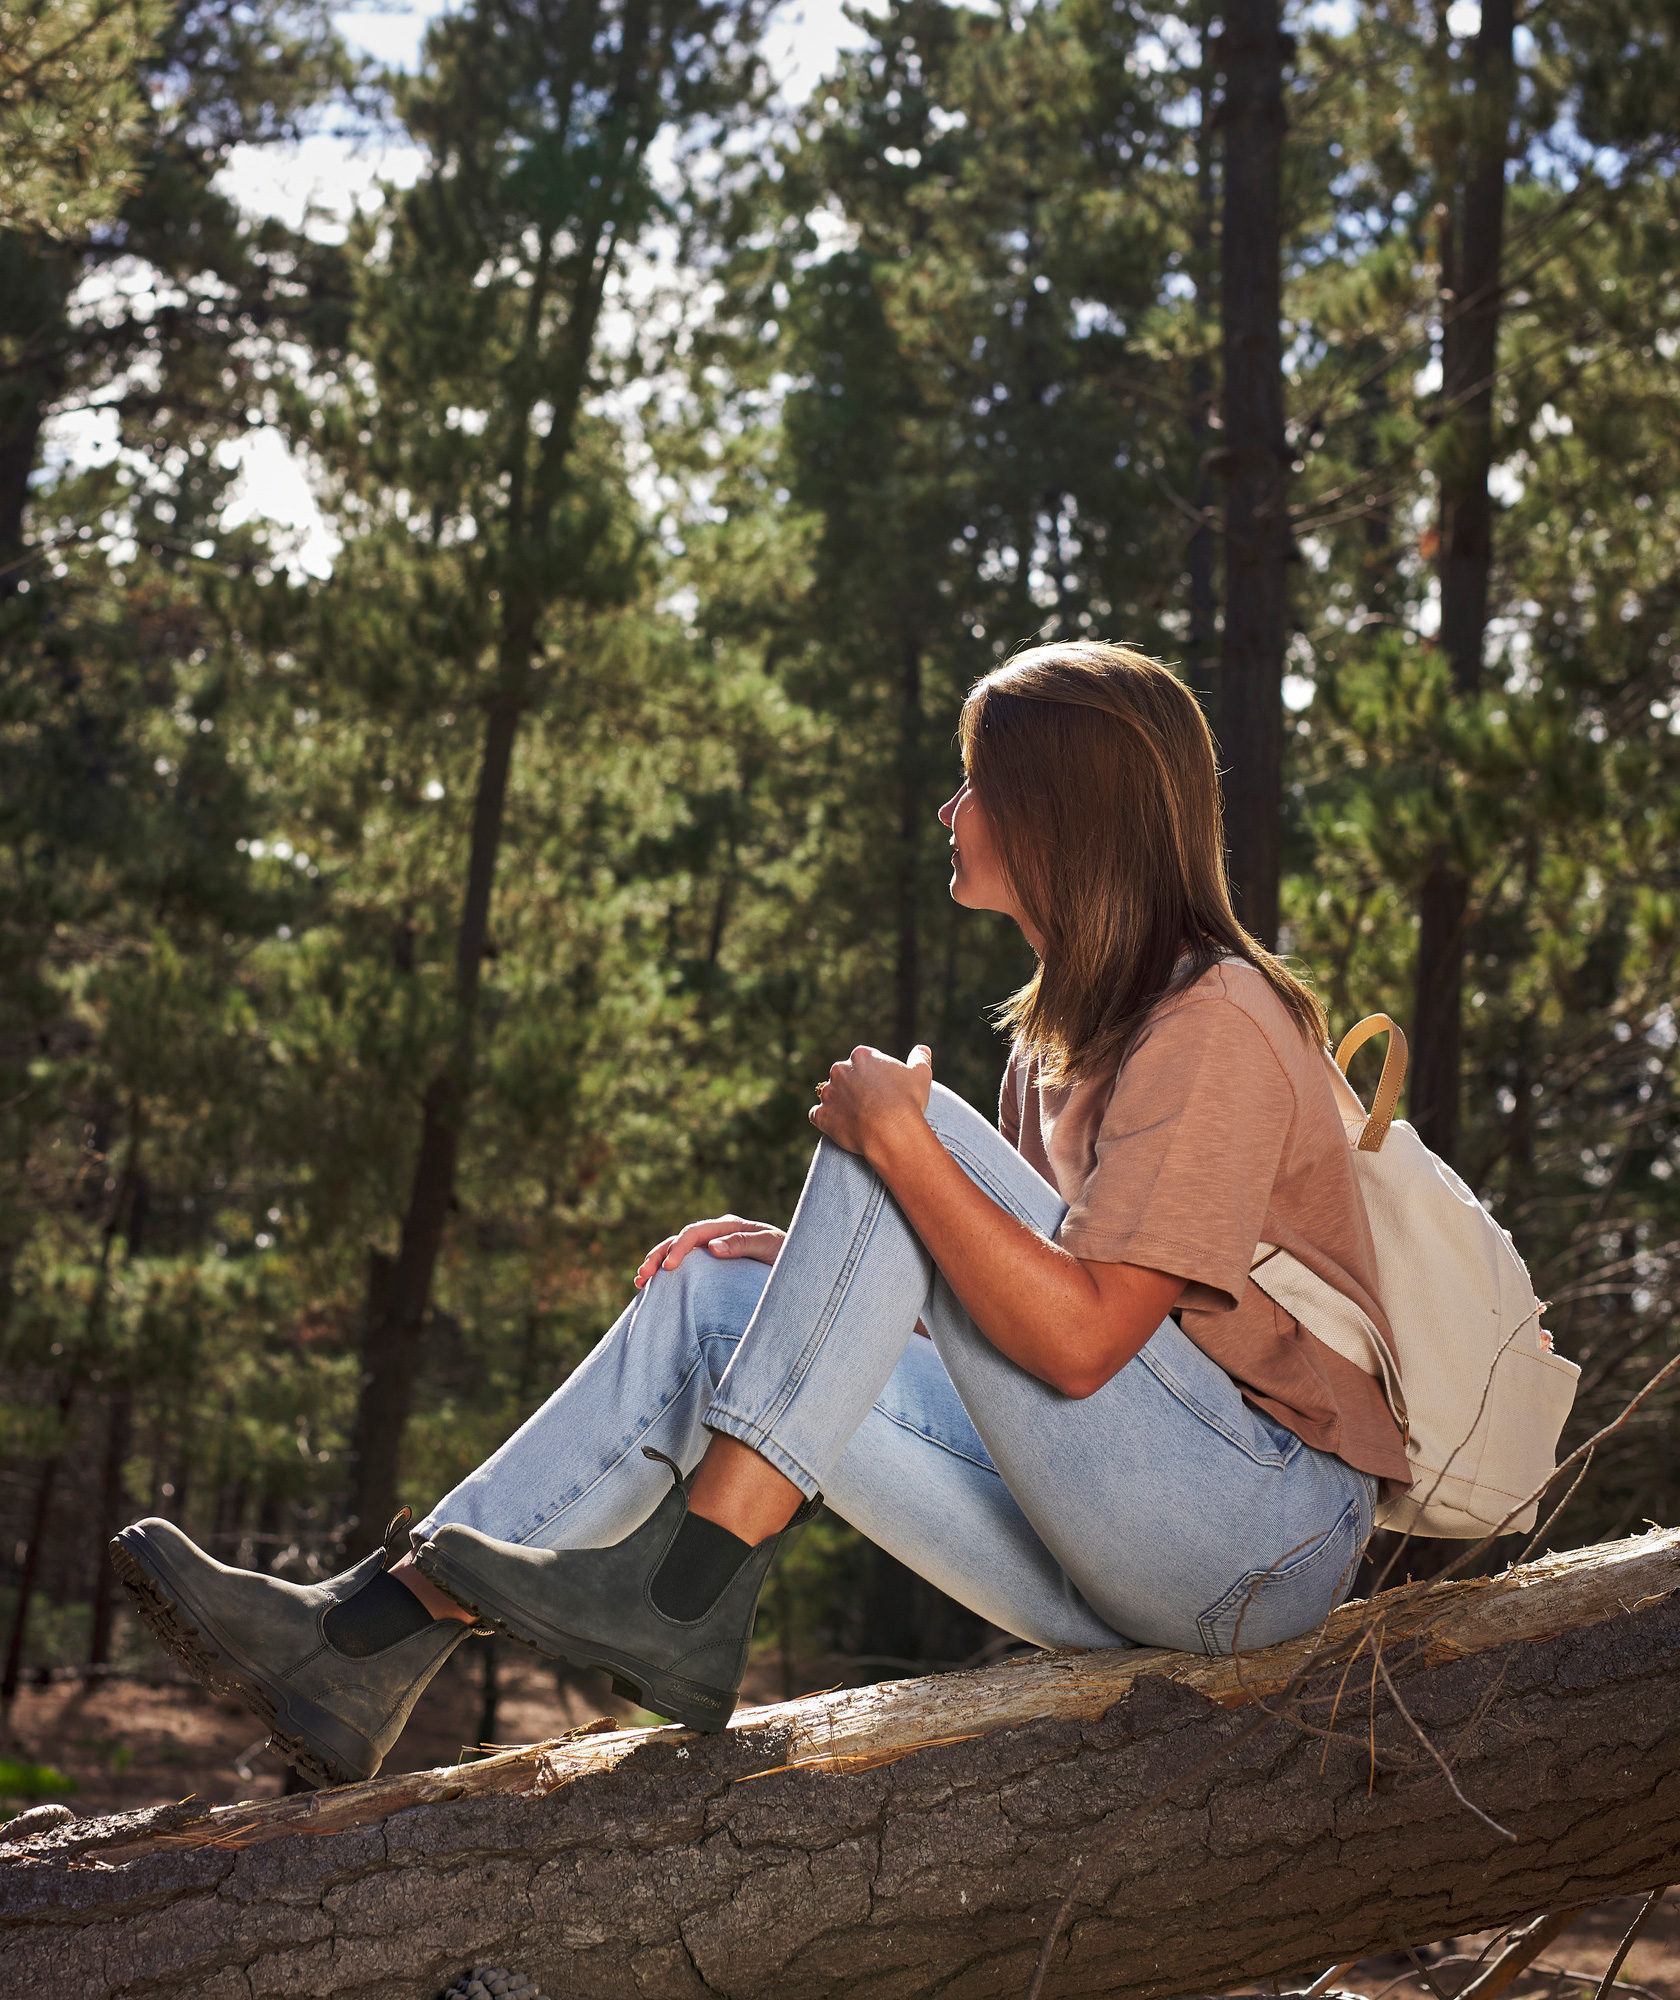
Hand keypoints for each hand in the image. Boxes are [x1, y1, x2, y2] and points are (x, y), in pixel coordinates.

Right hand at [633, 1216, 784, 1288]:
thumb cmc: (787, 1253)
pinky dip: (668, 1273)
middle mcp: (716, 1235)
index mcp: (728, 1227)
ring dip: (657, 1264)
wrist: (799, 1264)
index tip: (668, 1268)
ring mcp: (712, 1248)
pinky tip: (654, 1286)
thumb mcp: (770, 1247)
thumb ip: (744, 1244)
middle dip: (659, 1255)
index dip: (679, 1248)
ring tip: (640, 1281)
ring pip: (677, 1252)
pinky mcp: (711, 1265)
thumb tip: (713, 1247)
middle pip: (680, 1240)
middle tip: (644, 1275)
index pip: (695, 1233)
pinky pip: (686, 1267)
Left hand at [809, 1043, 933, 1159]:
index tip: (881, 1089)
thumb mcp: (920, 1075)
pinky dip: (825, 1120)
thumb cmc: (908, 1101)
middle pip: (843, 1076)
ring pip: (829, 1094)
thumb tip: (922, 1048)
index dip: (872, 1075)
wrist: (892, 1131)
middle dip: (852, 1087)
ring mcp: (828, 1093)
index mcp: (862, 1056)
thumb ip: (920, 1058)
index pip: (862, 1061)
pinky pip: (817, 1115)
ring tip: (854, 1117)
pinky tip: (838, 1126)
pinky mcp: (821, 1115)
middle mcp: (840, 1070)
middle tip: (868, 1104)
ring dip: (837, 1103)